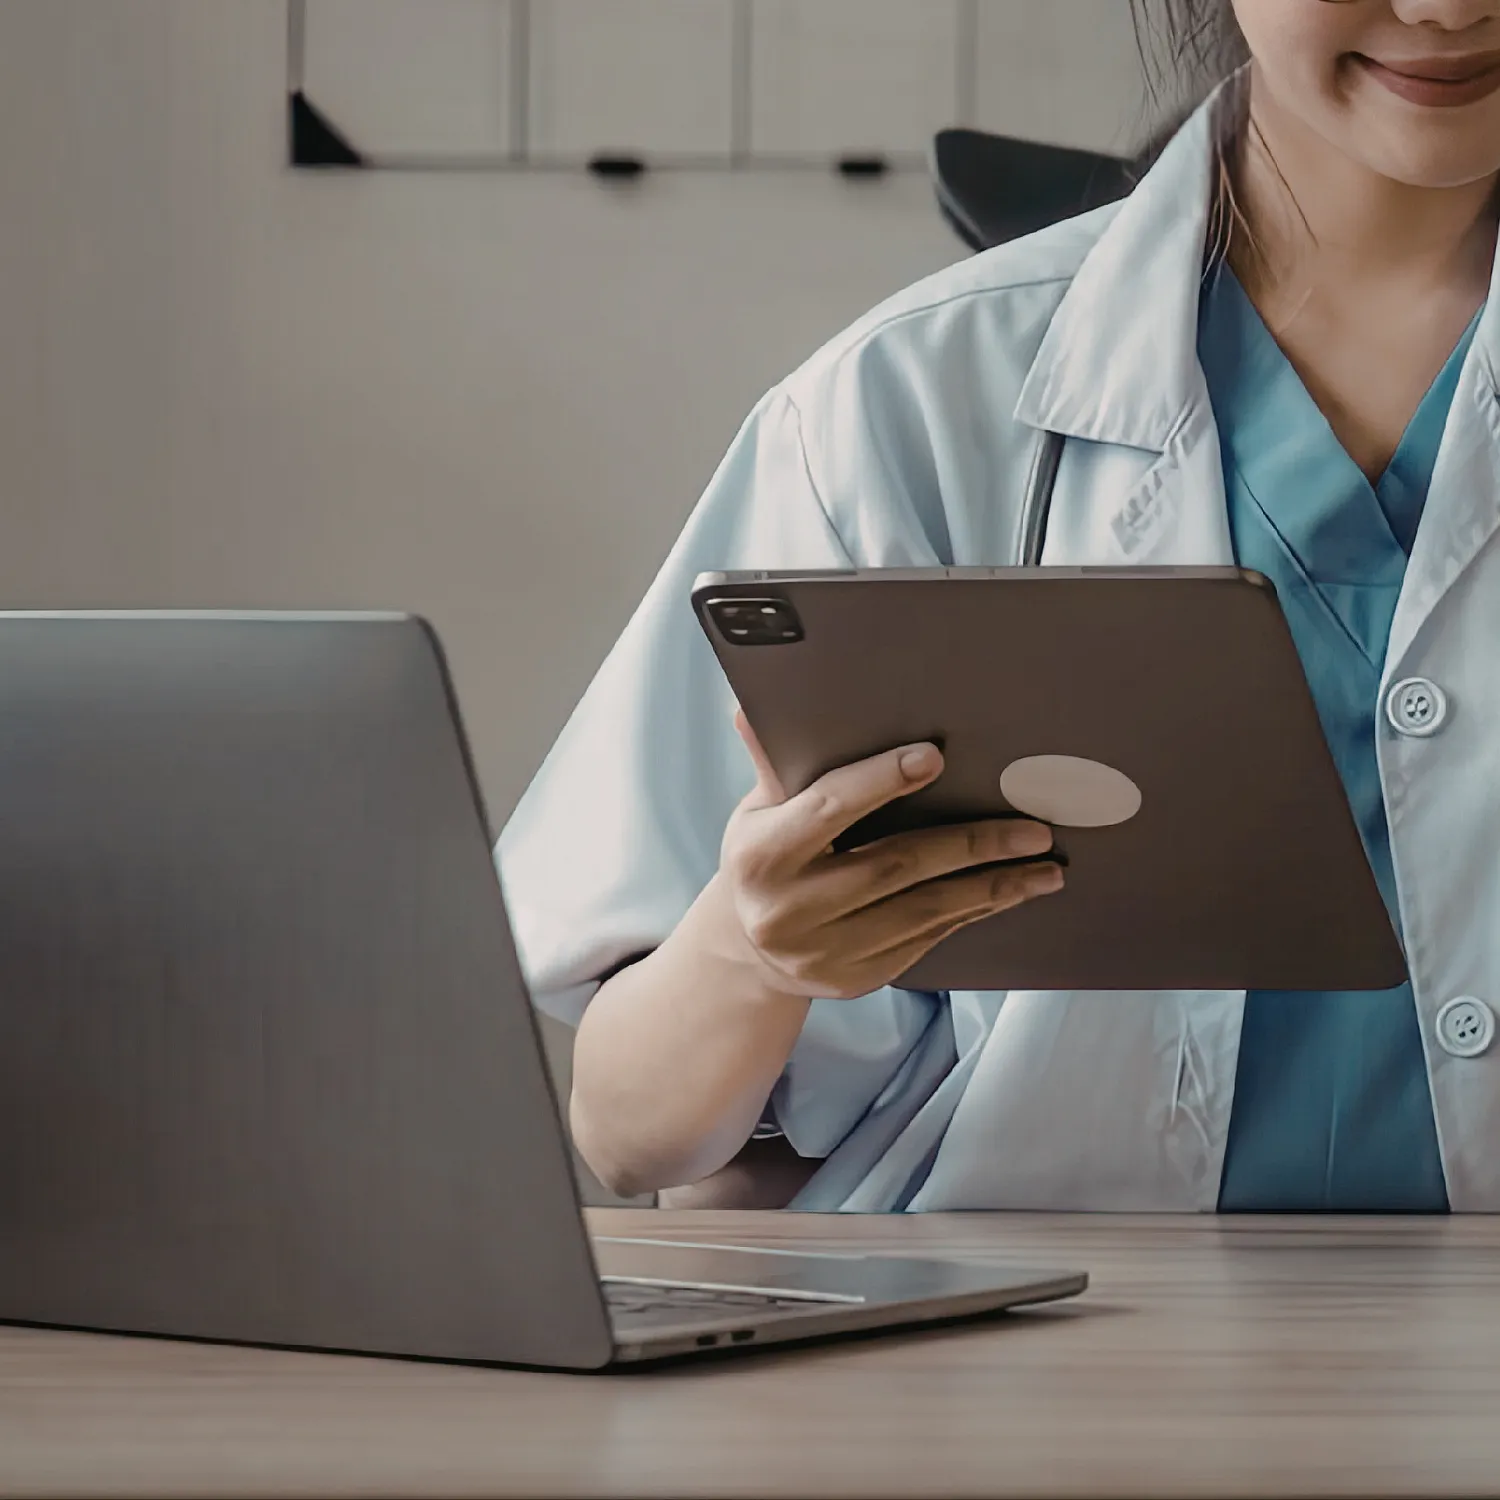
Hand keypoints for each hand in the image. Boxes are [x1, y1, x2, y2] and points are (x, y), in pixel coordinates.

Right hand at [717, 709, 1063, 999]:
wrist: (750, 950)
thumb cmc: (766, 859)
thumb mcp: (759, 811)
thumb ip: (774, 763)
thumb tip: (750, 707)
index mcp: (762, 855)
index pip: (830, 808)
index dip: (881, 780)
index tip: (935, 756)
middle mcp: (789, 910)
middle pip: (895, 865)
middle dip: (972, 845)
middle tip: (1034, 828)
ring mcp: (823, 952)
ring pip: (923, 912)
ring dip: (992, 887)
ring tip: (1044, 867)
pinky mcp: (855, 979)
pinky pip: (926, 940)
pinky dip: (971, 912)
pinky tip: (1007, 892)